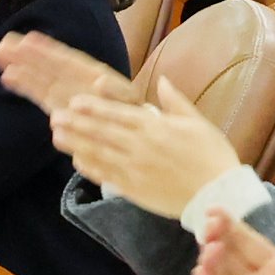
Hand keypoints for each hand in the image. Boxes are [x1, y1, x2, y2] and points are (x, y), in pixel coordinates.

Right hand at [0, 31, 131, 119]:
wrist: (132, 132)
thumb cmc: (133, 113)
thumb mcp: (129, 101)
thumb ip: (115, 92)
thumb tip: (98, 82)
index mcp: (93, 75)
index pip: (67, 61)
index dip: (48, 50)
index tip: (29, 39)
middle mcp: (76, 82)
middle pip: (48, 66)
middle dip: (26, 55)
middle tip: (2, 44)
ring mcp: (66, 94)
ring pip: (40, 78)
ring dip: (20, 66)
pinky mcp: (60, 109)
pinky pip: (40, 95)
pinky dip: (25, 86)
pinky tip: (8, 76)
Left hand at [47, 85, 249, 222]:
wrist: (219, 194)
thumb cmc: (212, 155)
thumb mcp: (197, 122)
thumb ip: (175, 102)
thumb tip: (163, 80)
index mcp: (156, 127)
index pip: (118, 114)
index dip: (94, 107)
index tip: (74, 101)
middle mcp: (141, 147)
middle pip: (102, 132)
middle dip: (77, 123)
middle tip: (55, 116)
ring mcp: (135, 169)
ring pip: (99, 153)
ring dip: (76, 143)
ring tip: (56, 135)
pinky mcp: (135, 190)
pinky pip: (107, 176)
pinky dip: (90, 168)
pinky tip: (76, 160)